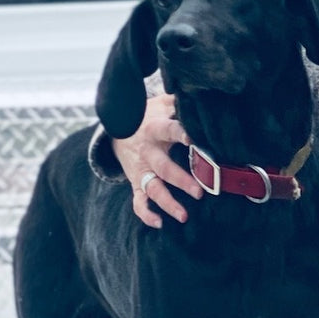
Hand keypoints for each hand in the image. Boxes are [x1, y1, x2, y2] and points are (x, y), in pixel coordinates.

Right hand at [112, 93, 203, 227]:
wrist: (117, 129)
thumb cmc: (149, 116)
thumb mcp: (161, 104)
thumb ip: (179, 102)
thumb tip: (201, 93)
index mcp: (155, 130)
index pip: (170, 131)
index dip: (181, 134)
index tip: (193, 139)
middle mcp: (148, 152)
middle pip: (164, 168)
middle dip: (181, 180)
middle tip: (200, 191)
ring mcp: (141, 170)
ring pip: (152, 189)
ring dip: (168, 203)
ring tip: (183, 216)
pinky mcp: (136, 182)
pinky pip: (138, 201)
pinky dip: (146, 214)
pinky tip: (159, 223)